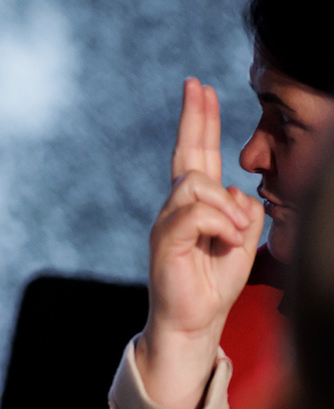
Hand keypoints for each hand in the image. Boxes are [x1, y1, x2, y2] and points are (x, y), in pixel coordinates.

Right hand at [137, 78, 264, 408]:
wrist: (192, 323)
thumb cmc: (214, 285)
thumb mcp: (243, 242)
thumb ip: (244, 211)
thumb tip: (236, 192)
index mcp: (195, 206)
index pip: (197, 155)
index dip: (200, 122)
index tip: (200, 89)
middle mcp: (176, 207)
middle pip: (187, 155)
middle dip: (194, 117)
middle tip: (196, 85)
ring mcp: (166, 222)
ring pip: (197, 183)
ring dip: (227, 205)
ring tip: (236, 234)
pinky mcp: (163, 240)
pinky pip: (195, 212)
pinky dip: (219, 223)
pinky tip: (226, 239)